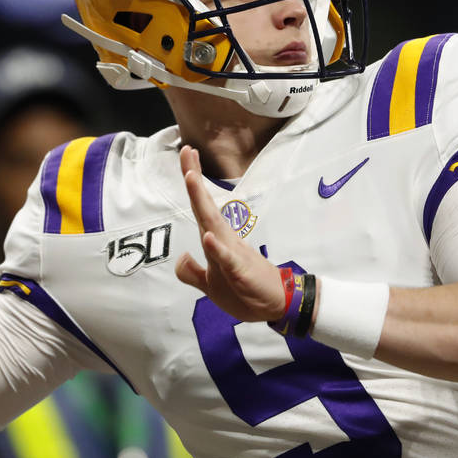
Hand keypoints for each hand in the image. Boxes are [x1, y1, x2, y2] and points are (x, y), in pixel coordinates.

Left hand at [174, 145, 285, 321]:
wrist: (275, 306)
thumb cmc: (245, 292)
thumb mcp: (210, 285)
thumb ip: (192, 272)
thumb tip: (181, 257)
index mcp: (216, 241)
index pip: (201, 208)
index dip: (193, 183)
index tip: (186, 155)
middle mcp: (224, 241)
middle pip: (204, 206)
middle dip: (194, 179)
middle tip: (186, 151)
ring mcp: (232, 254)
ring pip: (213, 224)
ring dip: (201, 201)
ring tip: (191, 178)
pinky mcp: (240, 272)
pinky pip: (226, 259)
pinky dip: (217, 248)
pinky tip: (209, 236)